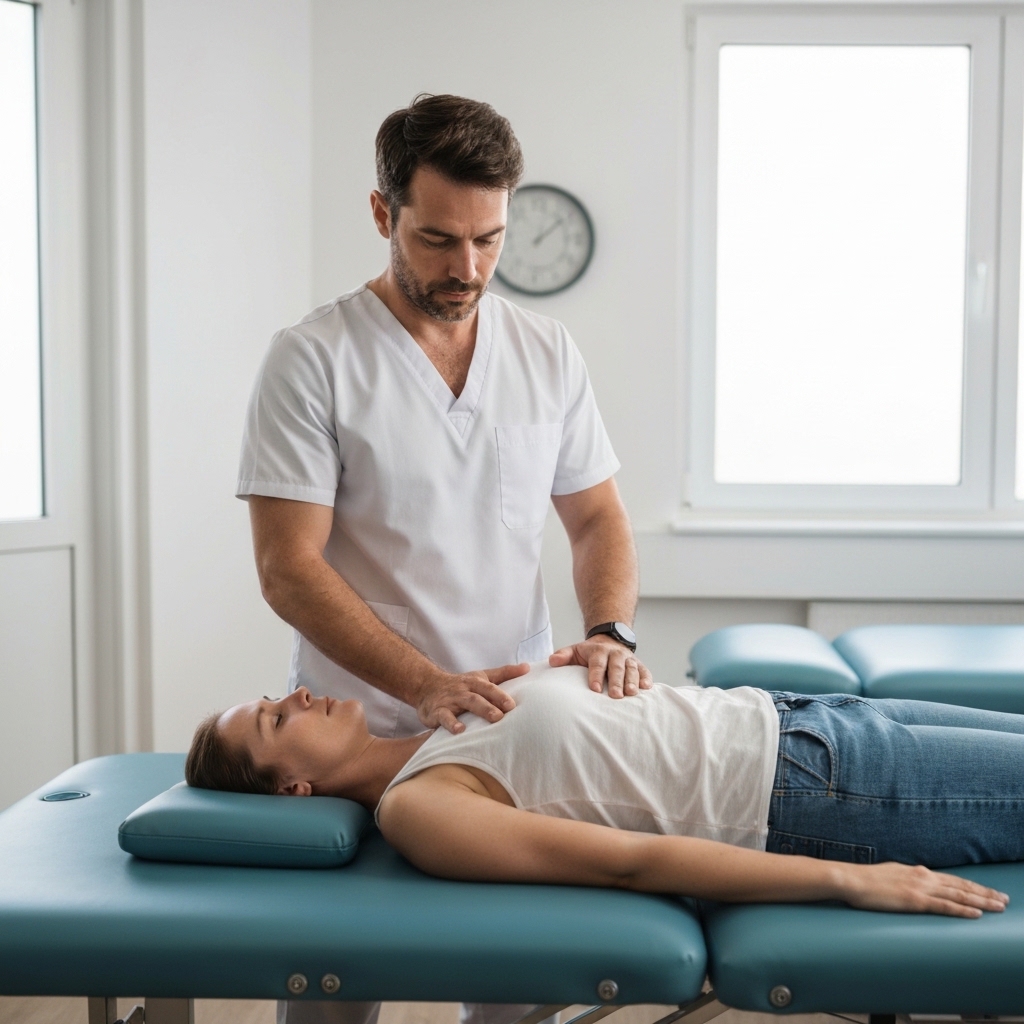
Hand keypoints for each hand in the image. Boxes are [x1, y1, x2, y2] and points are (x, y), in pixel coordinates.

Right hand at [417, 662, 528, 733]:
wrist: (427, 686)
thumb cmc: (461, 684)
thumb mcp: (481, 676)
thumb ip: (504, 673)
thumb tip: (527, 667)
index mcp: (475, 682)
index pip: (490, 688)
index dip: (501, 696)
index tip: (512, 705)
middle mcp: (464, 690)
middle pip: (478, 696)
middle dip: (491, 705)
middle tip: (503, 715)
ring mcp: (450, 700)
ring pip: (465, 704)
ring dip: (477, 712)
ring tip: (490, 720)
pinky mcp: (437, 712)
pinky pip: (444, 717)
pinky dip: (451, 724)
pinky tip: (459, 731)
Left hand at [549, 637, 652, 697]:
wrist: (609, 640)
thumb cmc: (589, 652)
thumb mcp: (575, 650)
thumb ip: (564, 655)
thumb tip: (552, 661)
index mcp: (598, 651)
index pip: (597, 664)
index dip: (596, 676)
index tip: (594, 689)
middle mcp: (615, 654)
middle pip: (616, 668)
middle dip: (616, 682)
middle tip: (616, 696)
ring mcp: (628, 659)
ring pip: (632, 669)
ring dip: (632, 681)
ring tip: (631, 694)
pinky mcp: (639, 664)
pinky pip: (644, 670)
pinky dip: (646, 678)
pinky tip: (647, 688)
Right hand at [841, 861, 1008, 917]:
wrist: (851, 879)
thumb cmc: (866, 880)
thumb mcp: (891, 875)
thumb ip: (906, 880)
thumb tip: (914, 885)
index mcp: (917, 871)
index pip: (952, 880)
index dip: (972, 886)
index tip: (988, 891)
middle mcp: (923, 877)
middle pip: (961, 886)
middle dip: (985, 893)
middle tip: (1004, 899)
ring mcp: (920, 888)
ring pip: (958, 895)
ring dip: (981, 901)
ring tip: (999, 906)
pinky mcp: (914, 900)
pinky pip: (944, 906)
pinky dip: (962, 909)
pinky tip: (976, 913)